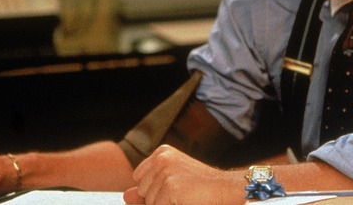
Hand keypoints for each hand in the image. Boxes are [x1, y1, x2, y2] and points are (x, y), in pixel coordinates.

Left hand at [123, 145, 242, 204]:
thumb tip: (126, 195)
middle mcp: (161, 158)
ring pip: (150, 202)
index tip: (175, 186)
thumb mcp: (170, 185)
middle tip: (182, 192)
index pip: (138, 178)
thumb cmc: (200, 188)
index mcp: (161, 152)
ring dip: (166, 204)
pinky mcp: (170, 186)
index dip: (154, 189)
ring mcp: (165, 172)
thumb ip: (145, 191)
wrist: (226, 189)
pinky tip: (187, 200)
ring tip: (185, 196)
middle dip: (157, 198)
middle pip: (142, 191)